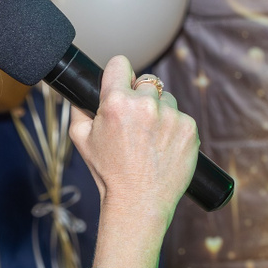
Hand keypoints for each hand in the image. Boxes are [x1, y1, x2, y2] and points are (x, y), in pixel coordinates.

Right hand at [71, 57, 197, 267]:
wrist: (139, 203)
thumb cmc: (108, 173)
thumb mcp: (81, 139)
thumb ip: (79, 108)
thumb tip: (81, 90)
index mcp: (116, 102)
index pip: (120, 63)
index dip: (119, 73)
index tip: (122, 82)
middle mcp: (146, 105)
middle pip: (146, 81)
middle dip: (140, 97)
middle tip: (135, 122)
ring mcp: (171, 116)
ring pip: (166, 99)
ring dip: (160, 112)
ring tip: (149, 139)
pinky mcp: (189, 129)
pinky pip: (181, 117)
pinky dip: (174, 128)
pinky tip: (163, 147)